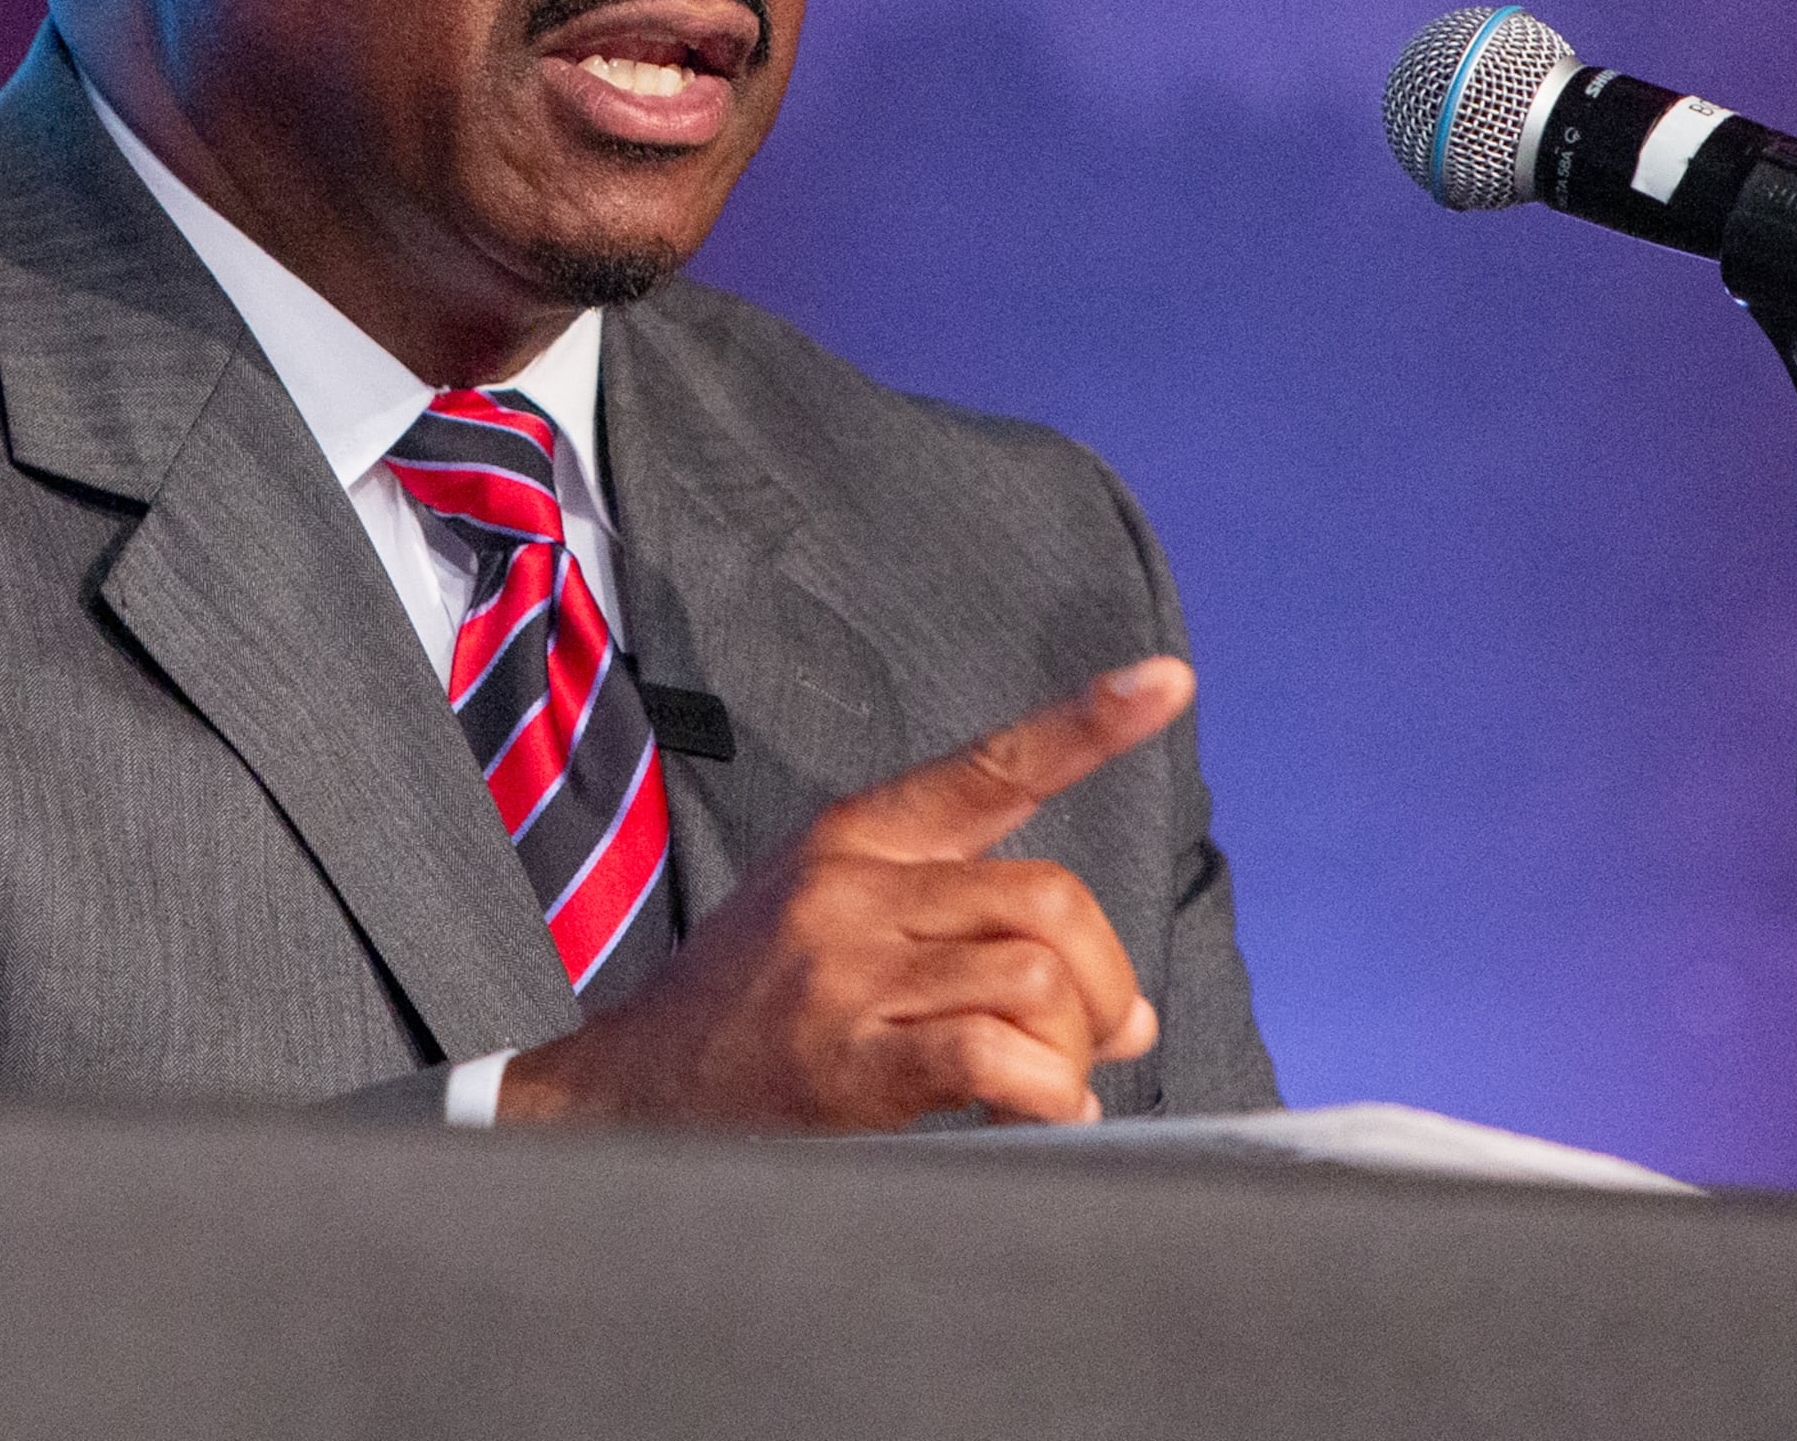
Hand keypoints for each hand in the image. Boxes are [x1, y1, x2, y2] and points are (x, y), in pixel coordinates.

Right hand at [495, 656, 1192, 1130]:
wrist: (630, 1096)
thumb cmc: (747, 1013)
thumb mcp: (835, 918)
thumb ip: (968, 933)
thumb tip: (1124, 1010)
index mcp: (858, 837)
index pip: (991, 765)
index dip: (1086, 723)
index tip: (1166, 681)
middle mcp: (854, 887)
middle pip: (1047, 897)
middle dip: (1104, 977)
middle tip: (1106, 1033)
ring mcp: (848, 971)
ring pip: (1033, 974)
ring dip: (1073, 1044)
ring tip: (1056, 1084)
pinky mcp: (847, 1060)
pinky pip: (992, 1054)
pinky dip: (1045, 1095)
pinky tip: (1041, 1115)